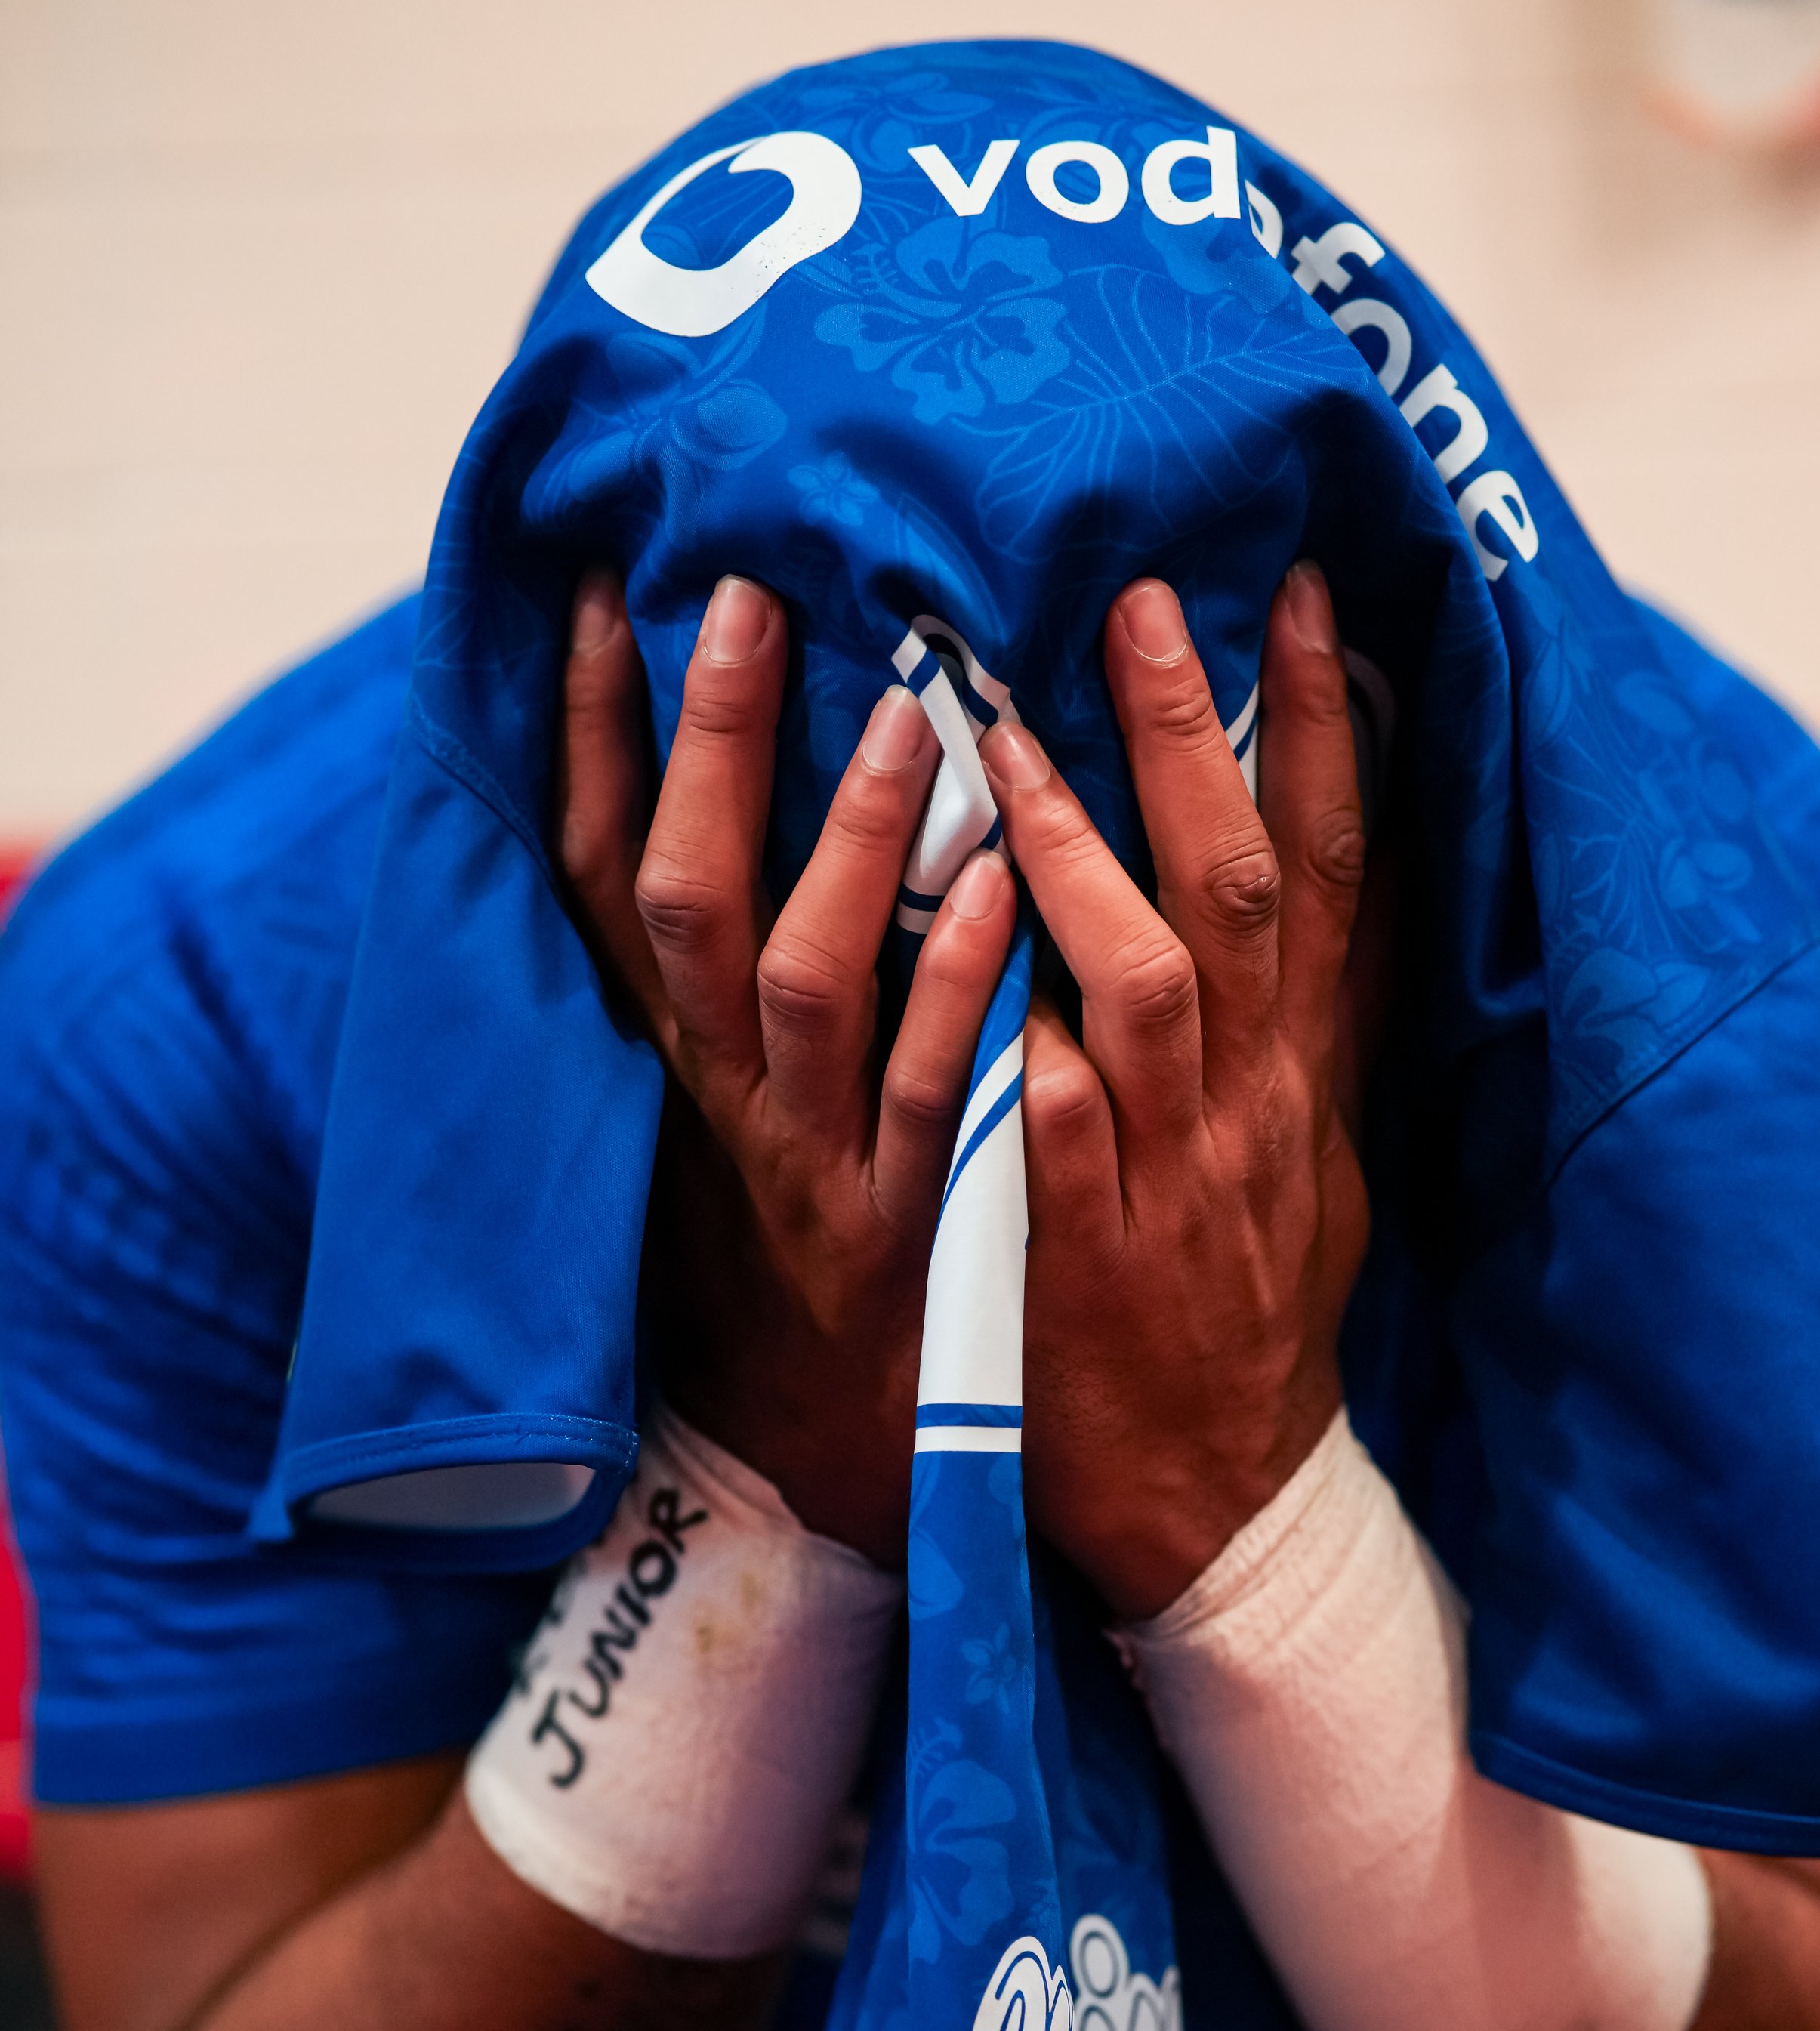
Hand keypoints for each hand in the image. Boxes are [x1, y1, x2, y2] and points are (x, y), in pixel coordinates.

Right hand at [556, 571, 1016, 1563]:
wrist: (826, 1444)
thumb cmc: (781, 1231)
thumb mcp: (720, 1086)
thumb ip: (719, 952)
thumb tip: (726, 778)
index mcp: (666, 1044)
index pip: (598, 868)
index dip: (592, 733)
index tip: (609, 586)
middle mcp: (716, 1089)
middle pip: (679, 901)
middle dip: (704, 751)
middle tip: (749, 595)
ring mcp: (805, 1156)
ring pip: (802, 984)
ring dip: (848, 846)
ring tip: (914, 711)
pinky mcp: (903, 1221)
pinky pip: (928, 1092)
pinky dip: (962, 987)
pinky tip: (1016, 882)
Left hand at [980, 565, 1369, 1619]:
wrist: (1226, 1492)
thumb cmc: (1250, 1303)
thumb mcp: (1314, 1151)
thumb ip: (1315, 1016)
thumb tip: (1338, 872)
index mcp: (1298, 1067)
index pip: (1329, 866)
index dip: (1323, 728)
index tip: (1289, 595)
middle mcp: (1247, 1104)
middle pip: (1238, 895)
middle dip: (1197, 745)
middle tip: (1137, 605)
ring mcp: (1170, 1180)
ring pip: (1146, 998)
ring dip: (1082, 869)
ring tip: (1004, 745)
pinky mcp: (1089, 1262)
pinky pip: (1061, 1152)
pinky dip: (1041, 1074)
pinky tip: (993, 1001)